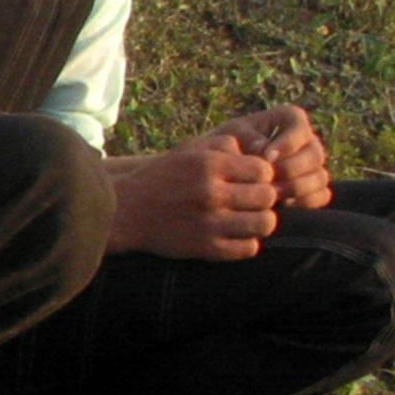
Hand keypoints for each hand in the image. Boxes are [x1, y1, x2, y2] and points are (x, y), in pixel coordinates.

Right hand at [109, 135, 279, 259]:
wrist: (125, 211)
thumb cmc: (161, 178)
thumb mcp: (187, 151)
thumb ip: (223, 146)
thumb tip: (258, 153)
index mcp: (208, 165)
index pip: (264, 170)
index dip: (261, 174)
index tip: (249, 180)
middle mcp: (211, 193)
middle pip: (268, 196)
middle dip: (263, 197)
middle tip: (249, 200)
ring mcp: (210, 223)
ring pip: (265, 223)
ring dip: (260, 221)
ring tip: (247, 218)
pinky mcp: (206, 248)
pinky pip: (249, 248)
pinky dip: (246, 243)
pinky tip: (234, 235)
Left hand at [217, 105, 331, 209]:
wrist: (218, 173)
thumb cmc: (222, 148)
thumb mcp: (228, 137)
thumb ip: (246, 138)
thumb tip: (265, 150)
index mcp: (290, 120)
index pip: (300, 126)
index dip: (288, 142)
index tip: (266, 157)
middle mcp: (307, 141)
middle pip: (315, 155)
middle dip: (291, 169)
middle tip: (267, 181)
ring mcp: (313, 166)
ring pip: (320, 177)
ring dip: (297, 188)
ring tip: (271, 195)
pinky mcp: (314, 188)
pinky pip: (322, 195)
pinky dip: (306, 202)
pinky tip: (283, 205)